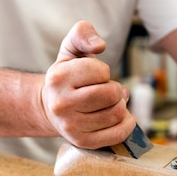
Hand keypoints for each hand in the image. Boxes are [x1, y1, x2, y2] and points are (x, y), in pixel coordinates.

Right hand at [40, 21, 135, 148]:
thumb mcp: (70, 49)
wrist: (50, 107)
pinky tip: (119, 118)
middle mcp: (61, 104)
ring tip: (109, 103)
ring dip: (120, 106)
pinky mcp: (82, 142)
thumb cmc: (67, 76)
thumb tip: (100, 45)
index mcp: (58, 78)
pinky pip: (118, 134)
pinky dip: (126, 125)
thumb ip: (82, 33)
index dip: (103, 71)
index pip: (101, 72)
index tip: (95, 75)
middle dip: (115, 89)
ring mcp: (71, 126)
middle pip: (111, 94)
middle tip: (108, 90)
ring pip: (116, 114)